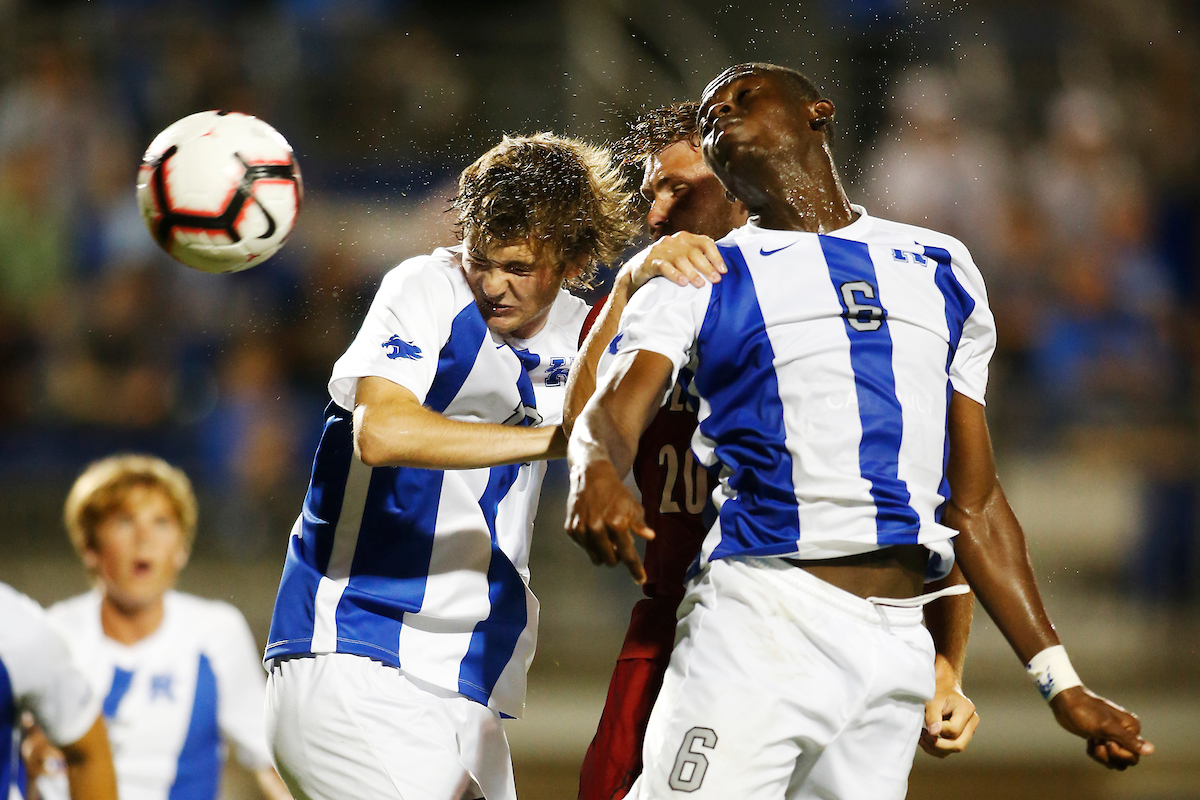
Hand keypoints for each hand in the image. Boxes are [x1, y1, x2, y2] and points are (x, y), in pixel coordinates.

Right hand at [565, 459, 654, 582]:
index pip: (627, 554)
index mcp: (616, 524)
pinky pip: (584, 548)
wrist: (591, 477)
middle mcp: (597, 529)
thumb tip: (650, 537)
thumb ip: (639, 524)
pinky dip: (591, 544)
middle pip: (610, 560)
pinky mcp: (570, 529)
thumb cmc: (616, 493)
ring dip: (603, 552)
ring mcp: (582, 530)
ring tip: (607, 537)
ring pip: (595, 557)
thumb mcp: (632, 506)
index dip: (635, 569)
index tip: (641, 579)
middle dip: (617, 557)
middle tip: (619, 544)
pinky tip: (594, 530)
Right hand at [628, 232, 725, 290]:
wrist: (636, 271)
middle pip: (694, 252)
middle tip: (716, 280)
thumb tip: (720, 271)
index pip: (704, 242)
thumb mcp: (682, 258)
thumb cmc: (665, 266)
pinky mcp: (649, 261)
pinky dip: (674, 274)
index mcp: (684, 238)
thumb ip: (697, 259)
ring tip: (700, 284)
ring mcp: (660, 250)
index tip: (723, 270)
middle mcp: (673, 241)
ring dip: (692, 273)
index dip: (716, 256)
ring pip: (680, 259)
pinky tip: (682, 283)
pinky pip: (664, 267)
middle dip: (707, 267)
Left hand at [919, 669, 978, 757]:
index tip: (924, 728)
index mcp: (967, 709)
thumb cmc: (937, 690)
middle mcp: (972, 721)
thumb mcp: (932, 699)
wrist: (943, 686)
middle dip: (938, 745)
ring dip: (936, 748)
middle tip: (922, 736)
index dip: (938, 731)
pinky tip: (926, 739)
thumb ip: (933, 716)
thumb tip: (934, 733)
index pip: (954, 730)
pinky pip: (951, 748)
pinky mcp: (961, 735)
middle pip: (958, 744)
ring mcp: (968, 730)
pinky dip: (937, 748)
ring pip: (954, 748)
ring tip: (922, 737)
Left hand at [1049, 686, 1153, 769]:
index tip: (1108, 742)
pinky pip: (1104, 756)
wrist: (1065, 702)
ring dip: (1102, 756)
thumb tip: (1151, 750)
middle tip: (1099, 744)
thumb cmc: (1085, 712)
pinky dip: (1094, 752)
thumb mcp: (1107, 727)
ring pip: (1114, 760)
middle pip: (1126, 760)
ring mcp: (1113, 736)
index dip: (1120, 754)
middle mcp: (1126, 733)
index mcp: (1132, 728)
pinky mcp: (1101, 739)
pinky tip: (1089, 741)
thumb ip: (1129, 740)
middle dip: (1110, 756)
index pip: (1134, 756)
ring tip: (1093, 742)